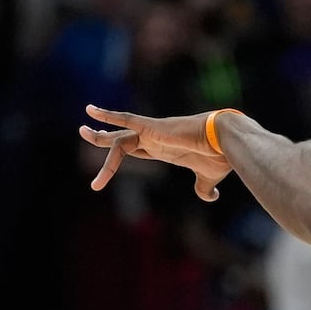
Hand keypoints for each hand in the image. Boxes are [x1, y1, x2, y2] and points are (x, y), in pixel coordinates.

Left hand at [78, 106, 234, 201]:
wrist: (227, 141)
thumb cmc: (220, 156)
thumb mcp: (208, 177)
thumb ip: (204, 188)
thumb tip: (211, 197)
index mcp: (164, 149)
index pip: (136, 149)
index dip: (120, 154)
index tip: (107, 159)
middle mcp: (155, 139)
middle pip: (122, 140)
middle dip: (102, 137)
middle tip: (86, 133)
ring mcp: (153, 133)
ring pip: (119, 138)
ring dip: (99, 137)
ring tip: (83, 132)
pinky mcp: (153, 128)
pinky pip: (126, 120)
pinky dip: (109, 116)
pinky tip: (91, 112)